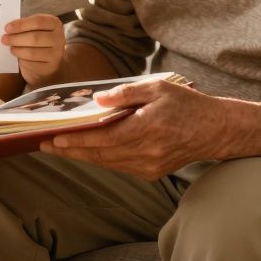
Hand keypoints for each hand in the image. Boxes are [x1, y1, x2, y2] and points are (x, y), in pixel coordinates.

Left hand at [2, 13, 64, 87]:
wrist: (48, 63)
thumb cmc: (37, 42)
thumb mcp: (34, 30)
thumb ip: (24, 27)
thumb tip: (8, 29)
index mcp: (54, 24)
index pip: (38, 21)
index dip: (21, 24)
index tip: (7, 28)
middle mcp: (59, 38)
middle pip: (34, 37)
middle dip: (16, 38)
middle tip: (4, 39)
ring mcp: (56, 54)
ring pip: (32, 52)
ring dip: (17, 50)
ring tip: (11, 48)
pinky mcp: (50, 67)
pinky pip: (32, 64)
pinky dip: (22, 60)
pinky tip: (19, 57)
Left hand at [38, 79, 225, 179]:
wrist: (216, 130)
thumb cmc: (187, 104)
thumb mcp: (157, 88)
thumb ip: (126, 93)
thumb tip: (97, 100)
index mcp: (145, 130)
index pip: (101, 139)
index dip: (74, 141)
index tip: (52, 139)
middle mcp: (145, 153)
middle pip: (99, 155)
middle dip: (70, 151)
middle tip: (44, 145)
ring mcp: (149, 167)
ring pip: (107, 163)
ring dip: (83, 156)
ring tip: (60, 148)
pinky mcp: (152, 172)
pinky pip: (119, 166)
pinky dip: (101, 159)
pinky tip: (88, 151)